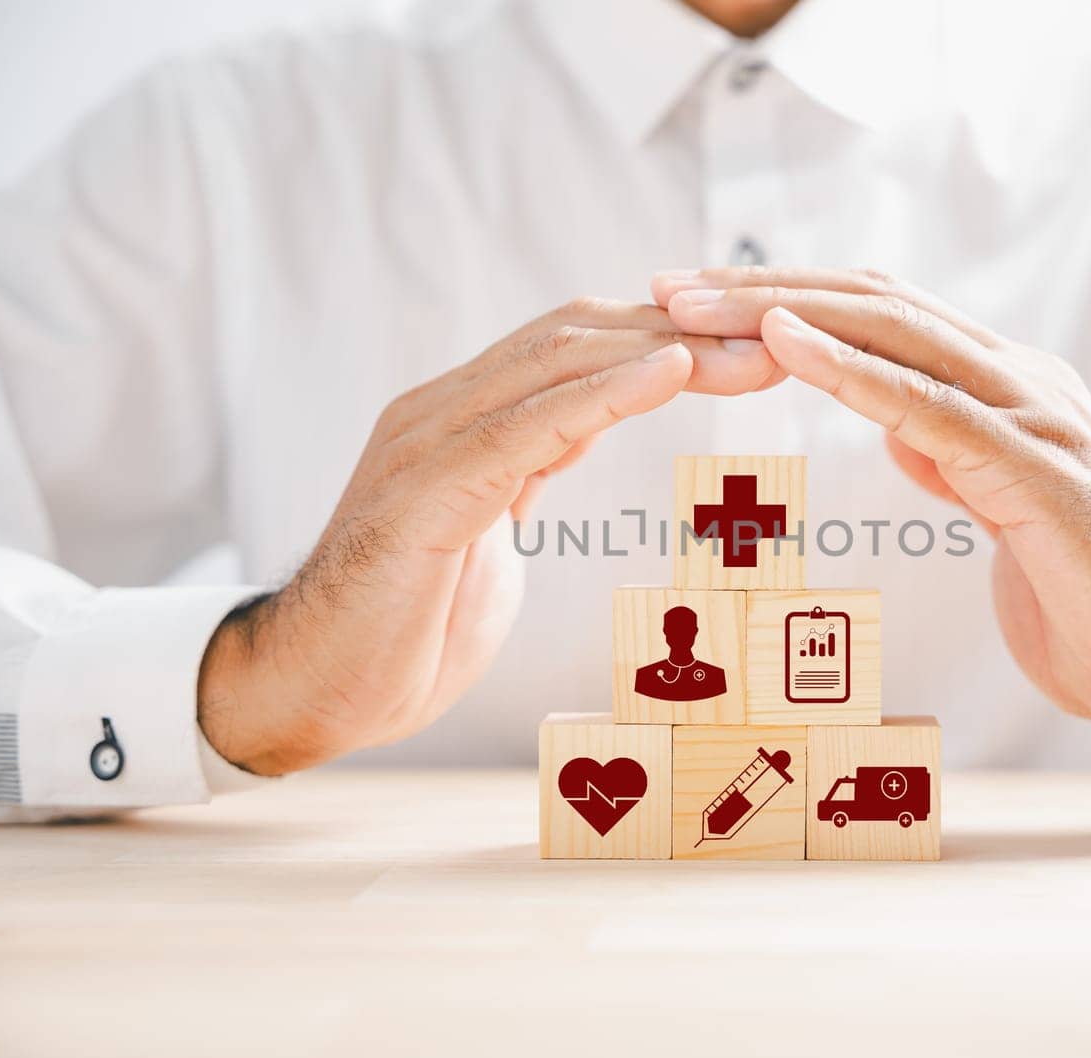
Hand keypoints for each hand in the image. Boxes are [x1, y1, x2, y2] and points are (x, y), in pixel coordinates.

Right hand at [199, 299, 781, 773]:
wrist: (311, 690)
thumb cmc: (402, 633)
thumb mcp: (483, 544)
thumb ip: (514, 488)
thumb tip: (546, 473)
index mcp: (464, 420)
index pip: (576, 352)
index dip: (667, 341)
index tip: (754, 351)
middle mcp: (444, 410)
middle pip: (579, 337)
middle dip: (686, 333)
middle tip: (780, 340)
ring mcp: (428, 441)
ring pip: (557, 362)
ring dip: (665, 351)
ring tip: (751, 352)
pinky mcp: (423, 490)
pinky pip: (526, 425)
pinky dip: (603, 393)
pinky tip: (668, 373)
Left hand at [654, 268, 1090, 752]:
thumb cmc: (1085, 595)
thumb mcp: (1002, 511)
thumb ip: (959, 459)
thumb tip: (906, 429)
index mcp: (1007, 388)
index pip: (884, 318)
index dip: (790, 300)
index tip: (700, 303)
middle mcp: (1021, 382)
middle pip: (875, 305)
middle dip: (763, 288)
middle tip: (669, 285)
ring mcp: (1034, 417)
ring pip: (895, 334)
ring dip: (785, 312)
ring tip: (697, 303)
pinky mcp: (1037, 470)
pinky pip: (928, 406)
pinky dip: (850, 369)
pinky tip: (784, 344)